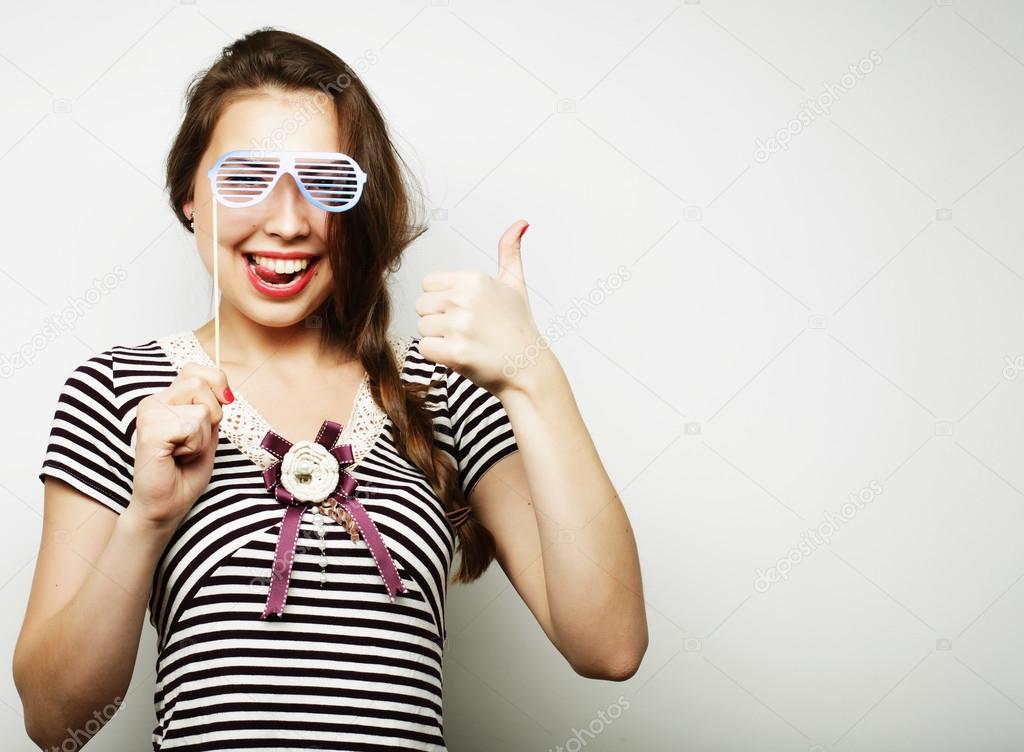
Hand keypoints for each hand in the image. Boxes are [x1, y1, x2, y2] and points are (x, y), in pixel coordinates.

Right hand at [127, 363, 232, 529]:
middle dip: (213, 416)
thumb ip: (212, 406)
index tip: (221, 407)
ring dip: (204, 435)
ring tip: (185, 451)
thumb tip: (224, 389)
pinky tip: (177, 457)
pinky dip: (196, 446)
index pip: (195, 369)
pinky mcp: (150, 431)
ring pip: (201, 407)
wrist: (167, 505)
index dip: (216, 384)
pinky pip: (193, 426)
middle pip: (201, 383)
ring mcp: (149, 414)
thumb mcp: (208, 431)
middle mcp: (153, 401)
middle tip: (195, 441)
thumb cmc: (186, 471)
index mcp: (166, 398)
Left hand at [416, 220, 540, 395]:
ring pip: (422, 329)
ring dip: (439, 339)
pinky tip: (462, 356)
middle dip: (438, 320)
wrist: (528, 368)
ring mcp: (460, 326)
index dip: (442, 300)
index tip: (465, 311)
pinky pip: (425, 349)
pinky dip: (439, 356)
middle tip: (466, 330)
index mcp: (474, 279)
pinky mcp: (455, 352)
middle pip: (422, 307)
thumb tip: (521, 223)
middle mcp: (465, 299)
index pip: (428, 284)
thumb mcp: (515, 284)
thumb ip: (510, 252)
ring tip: (467, 342)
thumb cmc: (518, 328)